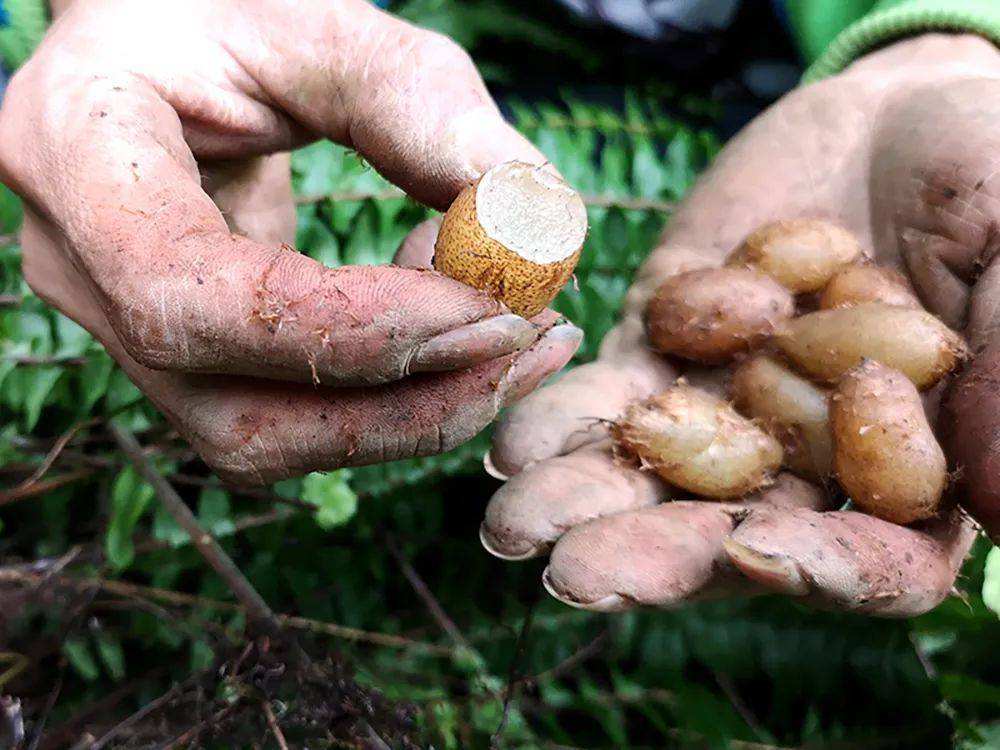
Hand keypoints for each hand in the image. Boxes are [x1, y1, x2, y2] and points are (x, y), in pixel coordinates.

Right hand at [0, 0, 580, 483]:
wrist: (161, 45)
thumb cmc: (232, 17)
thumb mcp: (326, 25)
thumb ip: (426, 110)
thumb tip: (534, 230)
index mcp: (75, 151)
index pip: (189, 295)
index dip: (346, 328)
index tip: (488, 309)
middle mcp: (77, 266)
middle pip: (233, 411)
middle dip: (406, 402)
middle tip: (536, 343)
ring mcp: (122, 328)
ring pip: (267, 441)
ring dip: (413, 415)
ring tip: (515, 334)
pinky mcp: (186, 359)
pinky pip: (289, 420)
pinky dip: (393, 398)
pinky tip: (458, 328)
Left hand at [480, 33, 999, 615]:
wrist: (896, 116)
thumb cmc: (987, 181)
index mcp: (910, 469)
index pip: (878, 560)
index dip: (825, 570)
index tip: (759, 550)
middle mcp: (807, 462)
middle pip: (733, 537)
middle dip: (656, 557)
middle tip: (575, 577)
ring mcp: (724, 410)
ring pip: (652, 481)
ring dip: (582, 506)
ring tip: (512, 525)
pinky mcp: (661, 353)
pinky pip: (608, 399)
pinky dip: (562, 420)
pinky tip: (512, 442)